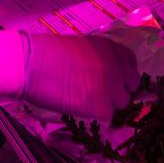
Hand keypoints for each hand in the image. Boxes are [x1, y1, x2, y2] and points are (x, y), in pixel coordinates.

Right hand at [22, 34, 139, 119]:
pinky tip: (81, 106)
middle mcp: (118, 67)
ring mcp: (111, 87)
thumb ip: (100, 58)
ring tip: (88, 100)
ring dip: (108, 103)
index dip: (122, 74)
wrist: (32, 64)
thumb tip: (106, 73)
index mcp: (112, 49)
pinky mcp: (101, 106)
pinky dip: (96, 113)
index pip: (131, 66)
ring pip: (122, 103)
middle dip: (119, 90)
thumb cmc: (50, 52)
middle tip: (101, 92)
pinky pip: (108, 115)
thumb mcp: (83, 47)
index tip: (112, 79)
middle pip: (132, 86)